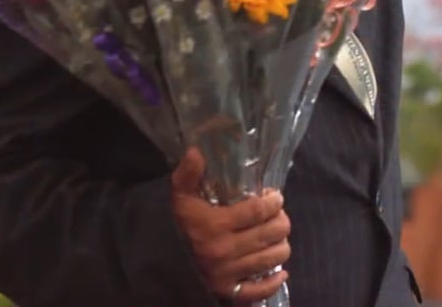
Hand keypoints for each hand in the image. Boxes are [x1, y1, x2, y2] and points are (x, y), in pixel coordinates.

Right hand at [170, 147, 290, 301]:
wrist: (159, 263)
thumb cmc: (176, 226)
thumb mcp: (180, 198)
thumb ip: (189, 174)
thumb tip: (196, 151)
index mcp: (215, 225)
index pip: (259, 210)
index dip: (274, 201)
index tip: (275, 197)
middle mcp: (224, 251)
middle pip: (272, 233)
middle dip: (281, 221)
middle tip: (278, 215)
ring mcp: (228, 273)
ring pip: (273, 258)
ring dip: (281, 246)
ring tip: (277, 237)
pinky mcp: (229, 291)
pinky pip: (261, 290)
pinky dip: (275, 281)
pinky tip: (280, 271)